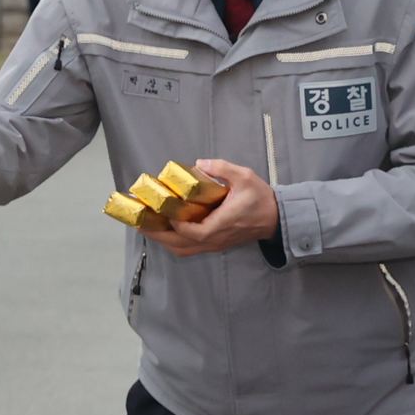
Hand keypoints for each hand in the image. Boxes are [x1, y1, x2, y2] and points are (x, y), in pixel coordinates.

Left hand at [152, 159, 279, 256]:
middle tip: (140, 223)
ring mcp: (214, 244)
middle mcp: (215, 239)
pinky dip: (173, 242)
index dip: (176, 225)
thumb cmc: (260, 199)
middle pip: (181, 245)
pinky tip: (164, 231)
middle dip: (158, 236)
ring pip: (183, 250)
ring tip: (147, 227)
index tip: (164, 212)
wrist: (275, 218)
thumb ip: (223, 169)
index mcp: (221, 225)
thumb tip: (200, 164)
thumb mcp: (245, 177)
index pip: (193, 232)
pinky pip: (189, 248)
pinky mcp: (214, 244)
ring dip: (163, 240)